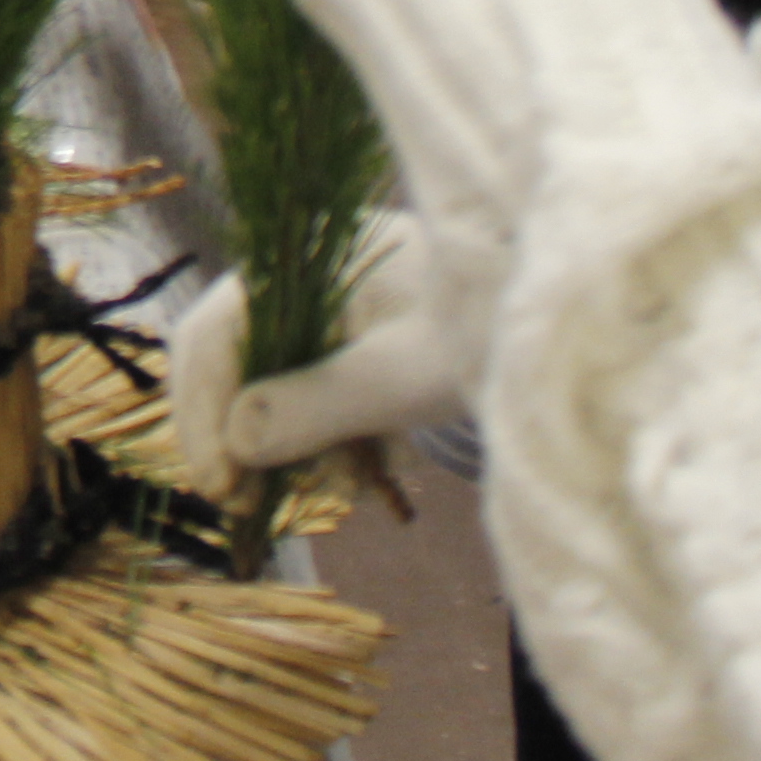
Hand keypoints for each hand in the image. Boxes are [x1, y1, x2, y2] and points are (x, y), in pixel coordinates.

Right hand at [164, 211, 491, 496]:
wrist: (559, 332)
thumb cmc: (489, 332)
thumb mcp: (404, 376)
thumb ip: (316, 404)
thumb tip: (236, 443)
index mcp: (298, 257)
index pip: (210, 333)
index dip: (202, 414)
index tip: (221, 487)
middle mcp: (295, 273)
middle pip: (226, 362)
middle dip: (241, 438)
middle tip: (256, 504)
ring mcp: (318, 306)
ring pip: (261, 384)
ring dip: (286, 446)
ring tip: (341, 486)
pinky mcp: (344, 341)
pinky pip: (301, 393)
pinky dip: (320, 438)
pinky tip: (361, 468)